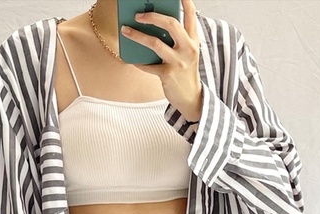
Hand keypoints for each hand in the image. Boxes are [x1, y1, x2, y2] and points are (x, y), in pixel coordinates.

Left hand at [120, 0, 202, 121]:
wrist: (191, 97)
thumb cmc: (185, 72)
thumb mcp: (186, 53)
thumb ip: (176, 39)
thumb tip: (154, 25)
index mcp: (193, 40)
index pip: (191, 15)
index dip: (185, 1)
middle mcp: (188, 48)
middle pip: (171, 24)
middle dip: (153, 16)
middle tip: (138, 14)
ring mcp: (178, 62)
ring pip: (155, 43)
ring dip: (137, 35)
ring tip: (125, 30)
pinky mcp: (168, 75)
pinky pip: (148, 65)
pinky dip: (138, 61)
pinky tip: (131, 58)